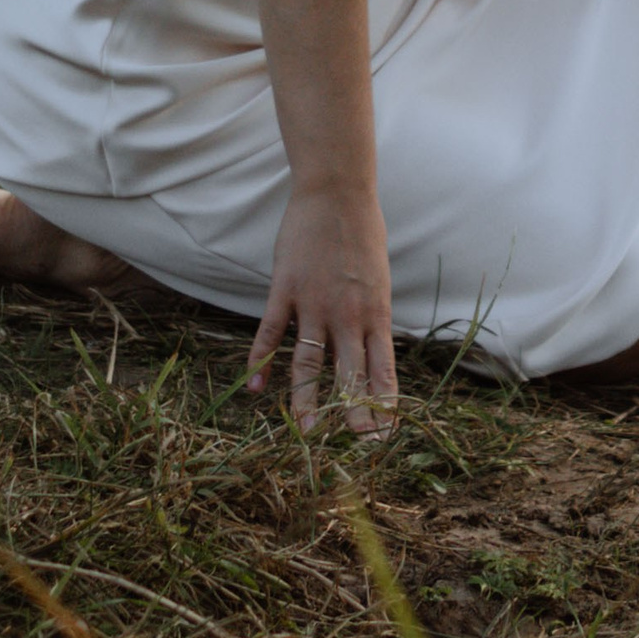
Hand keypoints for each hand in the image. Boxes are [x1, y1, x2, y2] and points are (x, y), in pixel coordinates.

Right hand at [246, 184, 396, 435]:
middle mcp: (349, 314)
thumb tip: (369, 349)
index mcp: (376, 312)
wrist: (337, 191)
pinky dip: (260, 362)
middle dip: (352, 413)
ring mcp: (315, 303)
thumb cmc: (363, 233)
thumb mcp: (378, 278)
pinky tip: (254, 388)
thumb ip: (370, 315)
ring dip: (306, 400)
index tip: (384, 436)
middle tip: (352, 447)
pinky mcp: (286, 290)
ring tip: (305, 433)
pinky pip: (271, 332)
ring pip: (309, 362)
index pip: (383, 369)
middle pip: (349, 374)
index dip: (383, 404)